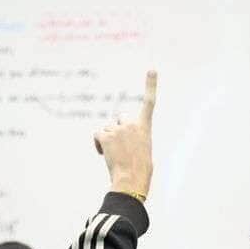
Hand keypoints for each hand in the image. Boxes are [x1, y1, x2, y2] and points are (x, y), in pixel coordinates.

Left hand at [93, 70, 156, 197]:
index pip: (149, 102)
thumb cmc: (140, 171)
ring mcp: (118, 129)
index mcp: (145, 127)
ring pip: (107, 129)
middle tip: (120, 147)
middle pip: (119, 119)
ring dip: (108, 139)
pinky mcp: (107, 136)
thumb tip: (123, 145)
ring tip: (114, 155)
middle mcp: (132, 124)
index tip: (152, 69)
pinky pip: (98, 135)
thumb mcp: (142, 151)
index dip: (150, 85)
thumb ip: (134, 139)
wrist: (132, 179)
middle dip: (117, 130)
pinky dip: (98, 144)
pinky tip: (104, 154)